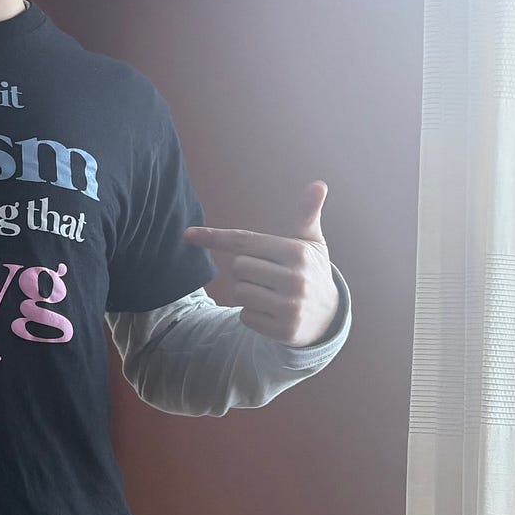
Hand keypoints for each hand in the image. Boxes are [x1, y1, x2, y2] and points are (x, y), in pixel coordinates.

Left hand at [183, 181, 338, 347]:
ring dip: (248, 293)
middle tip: (269, 276)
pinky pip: (245, 317)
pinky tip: (273, 314)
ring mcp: (290, 306)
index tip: (186, 235)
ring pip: (239, 292)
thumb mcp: (311, 242)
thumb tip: (319, 184)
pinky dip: (253, 315)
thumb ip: (307, 213)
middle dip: (247, 270)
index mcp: (298, 252)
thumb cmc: (309, 270)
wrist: (328, 315)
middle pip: (238, 267)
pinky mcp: (284, 331)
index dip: (214, 237)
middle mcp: (295, 279)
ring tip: (272, 294)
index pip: (245, 241)